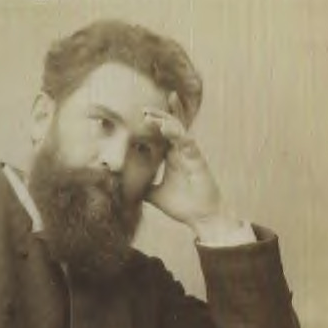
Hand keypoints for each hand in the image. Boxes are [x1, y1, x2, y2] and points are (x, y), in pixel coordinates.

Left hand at [143, 94, 222, 230]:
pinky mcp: (198, 159)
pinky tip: (165, 127)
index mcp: (173, 157)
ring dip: (165, 120)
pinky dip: (176, 133)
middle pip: (171, 126)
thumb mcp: (156, 195)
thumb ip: (144, 188)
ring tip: (150, 114)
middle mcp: (182, 152)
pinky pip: (187, 141)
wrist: (202, 218)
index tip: (140, 114)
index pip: (164, 134)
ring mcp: (190, 154)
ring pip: (179, 129)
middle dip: (159, 115)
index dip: (155, 122)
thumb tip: (126, 189)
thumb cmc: (184, 206)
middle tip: (143, 108)